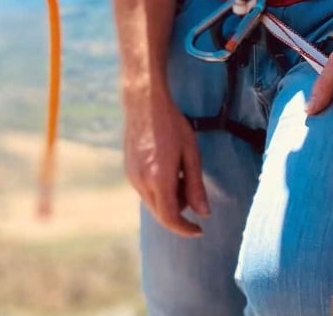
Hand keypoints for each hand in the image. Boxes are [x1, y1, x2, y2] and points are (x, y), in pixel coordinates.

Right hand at [121, 85, 209, 236]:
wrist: (144, 103)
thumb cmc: (172, 124)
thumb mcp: (191, 154)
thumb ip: (196, 186)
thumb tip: (204, 214)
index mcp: (159, 178)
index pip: (170, 218)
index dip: (185, 229)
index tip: (199, 230)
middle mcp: (141, 181)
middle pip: (161, 214)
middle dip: (179, 211)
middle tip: (192, 188)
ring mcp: (132, 176)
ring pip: (153, 203)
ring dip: (169, 200)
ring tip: (180, 172)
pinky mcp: (128, 170)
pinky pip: (145, 191)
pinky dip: (159, 190)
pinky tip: (167, 168)